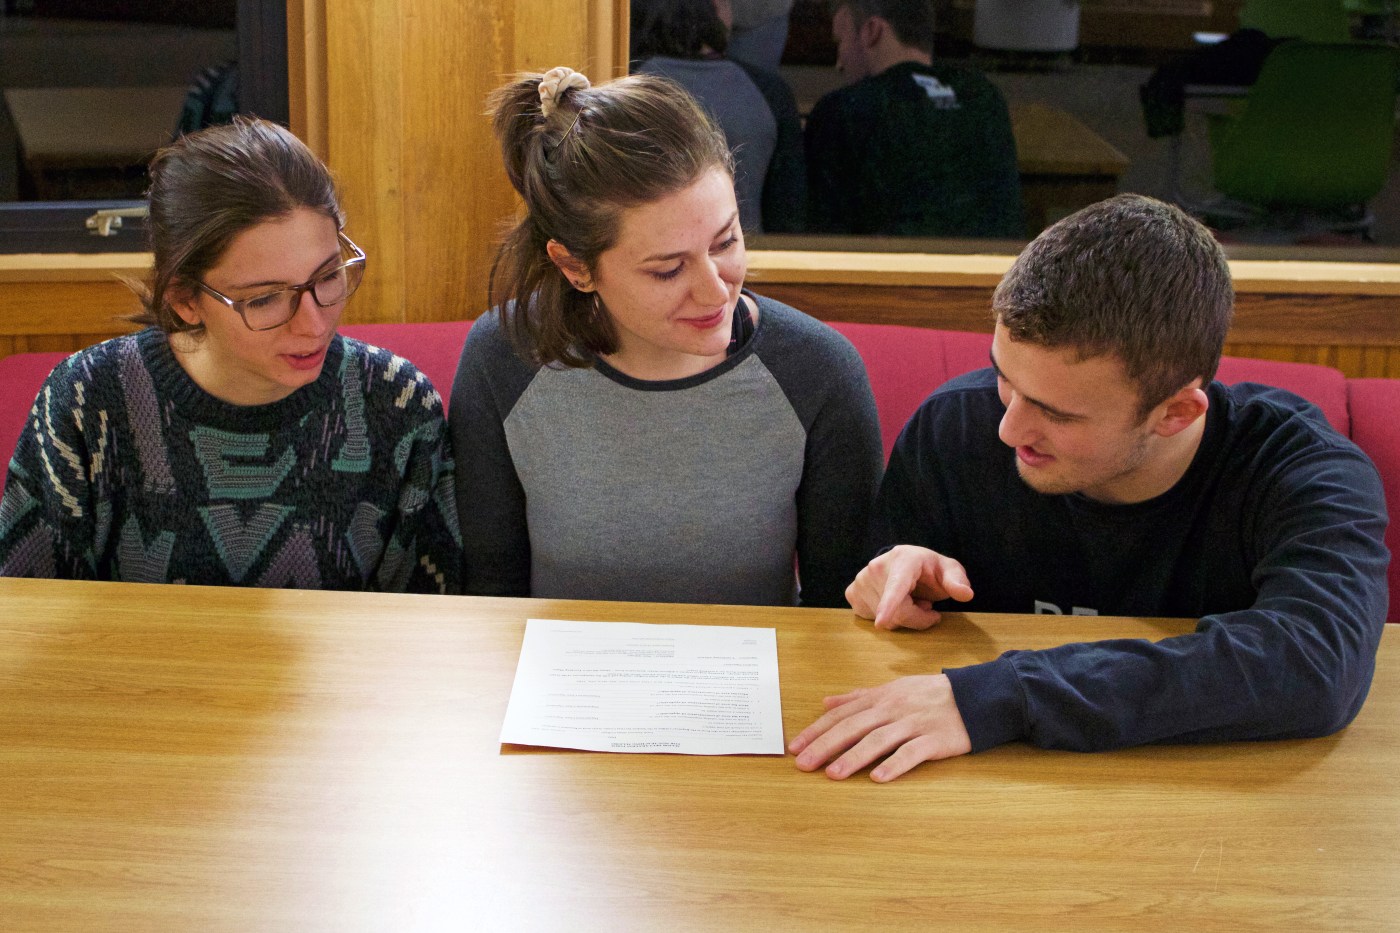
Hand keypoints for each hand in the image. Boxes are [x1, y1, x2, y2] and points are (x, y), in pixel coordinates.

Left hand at [789, 674, 971, 781]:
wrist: (973, 696)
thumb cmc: (928, 694)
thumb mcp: (892, 689)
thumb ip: (858, 697)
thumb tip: (826, 702)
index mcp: (880, 698)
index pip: (841, 714)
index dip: (817, 730)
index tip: (794, 747)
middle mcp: (892, 709)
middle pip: (853, 727)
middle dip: (826, 746)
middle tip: (803, 764)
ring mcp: (913, 724)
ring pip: (878, 740)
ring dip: (853, 757)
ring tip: (833, 774)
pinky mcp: (935, 740)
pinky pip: (912, 753)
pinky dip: (894, 764)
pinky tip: (878, 778)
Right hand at [845, 545, 973, 629]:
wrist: (901, 561)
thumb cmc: (928, 568)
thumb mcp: (948, 570)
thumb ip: (957, 581)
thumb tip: (966, 594)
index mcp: (903, 560)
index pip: (897, 586)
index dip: (890, 604)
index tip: (881, 622)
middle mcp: (876, 568)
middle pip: (898, 612)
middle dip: (917, 618)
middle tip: (926, 606)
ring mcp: (861, 581)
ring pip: (886, 619)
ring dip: (903, 618)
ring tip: (909, 600)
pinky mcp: (852, 593)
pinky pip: (872, 619)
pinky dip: (886, 617)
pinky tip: (892, 603)